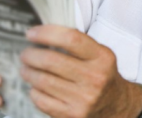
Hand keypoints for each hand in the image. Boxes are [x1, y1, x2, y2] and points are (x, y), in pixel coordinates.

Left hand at [20, 25, 141, 117]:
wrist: (116, 103)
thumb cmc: (103, 74)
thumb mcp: (101, 54)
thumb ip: (79, 44)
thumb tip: (45, 34)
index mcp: (102, 58)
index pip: (71, 39)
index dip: (47, 34)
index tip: (32, 33)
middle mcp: (94, 78)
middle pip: (52, 61)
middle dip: (31, 55)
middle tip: (25, 53)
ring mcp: (83, 98)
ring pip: (43, 81)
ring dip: (28, 72)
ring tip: (26, 68)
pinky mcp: (71, 114)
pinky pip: (42, 100)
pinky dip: (34, 91)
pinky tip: (36, 86)